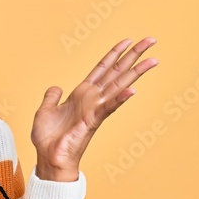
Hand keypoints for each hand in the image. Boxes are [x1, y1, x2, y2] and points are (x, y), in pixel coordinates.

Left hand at [31, 37, 157, 180]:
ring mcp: (95, 109)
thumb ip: (52, 97)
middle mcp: (92, 99)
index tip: (128, 41)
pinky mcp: (92, 121)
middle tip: (151, 40)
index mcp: (81, 94)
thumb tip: (56, 87)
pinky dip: (119, 99)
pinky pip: (108, 108)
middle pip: (116, 72)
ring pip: (119, 86)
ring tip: (153, 60)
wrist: (49, 157)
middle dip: (133, 56)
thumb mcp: (45, 111)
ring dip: (136, 72)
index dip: (114, 54)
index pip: (101, 69)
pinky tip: (133, 90)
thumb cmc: (48, 139)